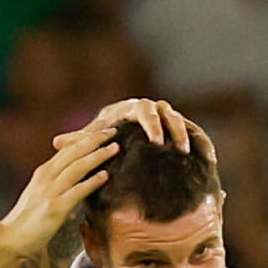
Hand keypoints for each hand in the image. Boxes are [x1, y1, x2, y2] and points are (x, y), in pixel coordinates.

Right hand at [0, 128, 118, 252]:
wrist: (11, 239)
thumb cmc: (27, 221)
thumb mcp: (41, 195)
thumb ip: (56, 185)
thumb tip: (77, 182)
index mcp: (43, 173)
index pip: (67, 149)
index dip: (85, 138)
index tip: (101, 130)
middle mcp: (46, 177)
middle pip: (73, 152)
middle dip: (94, 139)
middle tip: (112, 130)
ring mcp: (50, 191)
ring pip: (77, 167)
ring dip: (97, 155)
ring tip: (114, 148)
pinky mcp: (55, 207)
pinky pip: (77, 191)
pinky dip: (92, 182)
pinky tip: (105, 175)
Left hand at [54, 98, 192, 149]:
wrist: (116, 136)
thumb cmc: (102, 138)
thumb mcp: (90, 141)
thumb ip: (78, 142)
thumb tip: (56, 142)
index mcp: (129, 108)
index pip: (142, 109)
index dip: (150, 123)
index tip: (155, 141)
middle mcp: (149, 109)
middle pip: (165, 111)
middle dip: (171, 128)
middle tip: (174, 148)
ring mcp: (165, 118)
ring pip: (180, 120)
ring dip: (186, 134)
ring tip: (187, 153)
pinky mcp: (177, 129)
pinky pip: (194, 131)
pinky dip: (202, 142)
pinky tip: (210, 159)